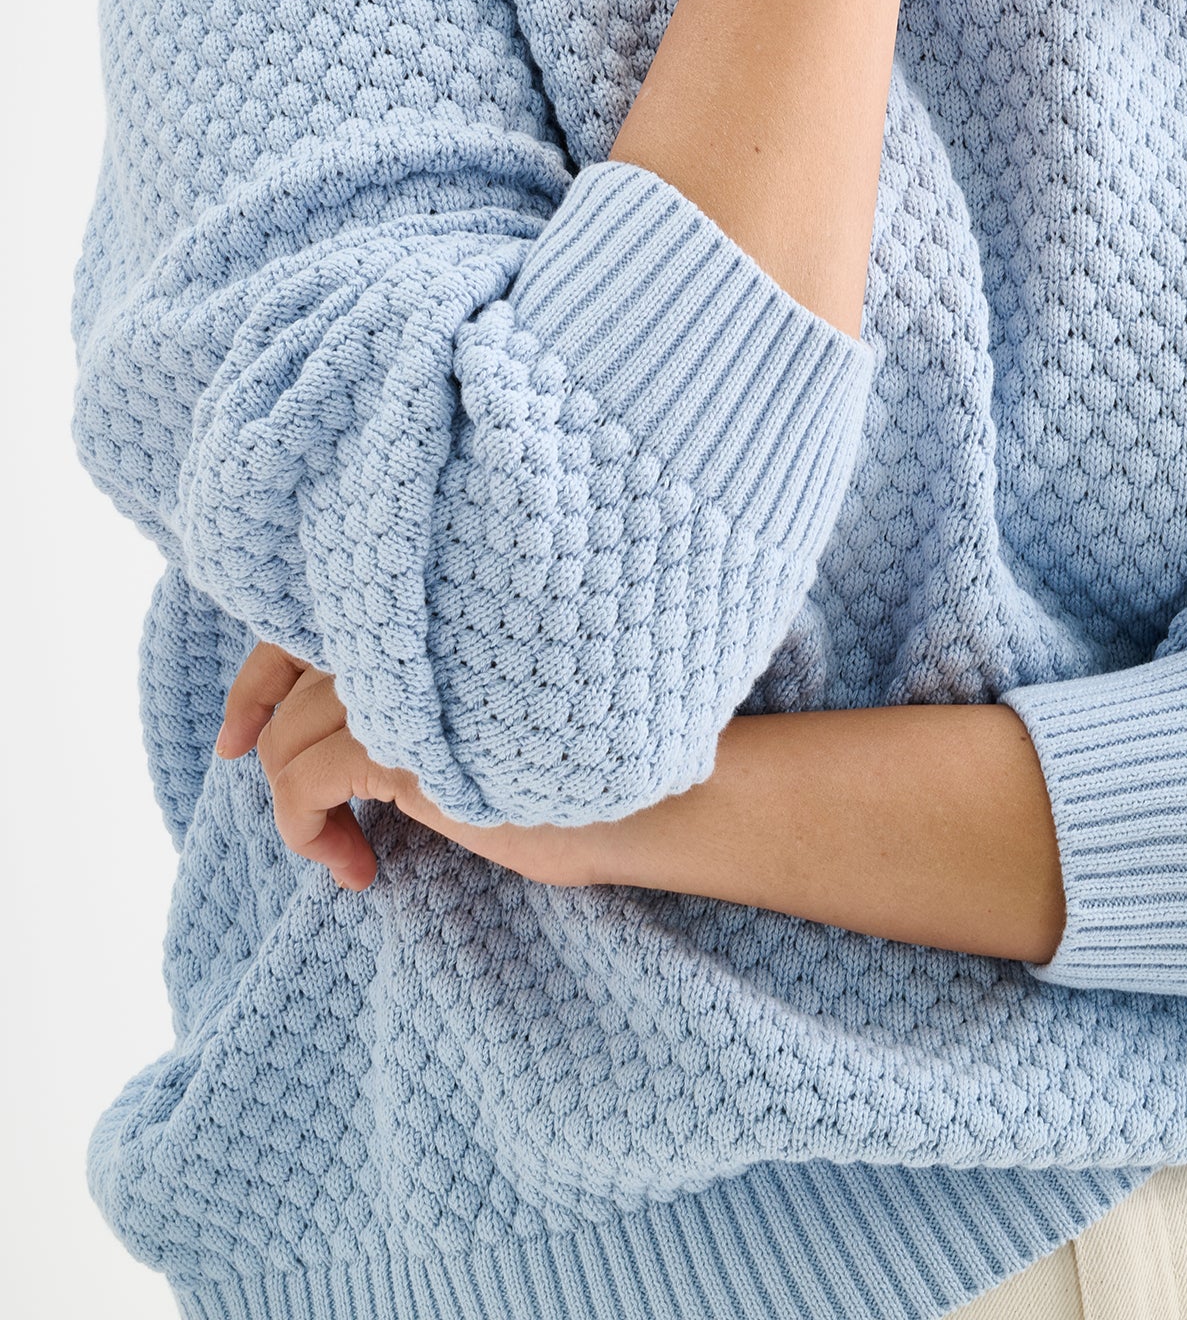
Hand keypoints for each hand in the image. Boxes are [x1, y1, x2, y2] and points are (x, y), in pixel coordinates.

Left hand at [214, 640, 606, 890]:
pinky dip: (307, 831)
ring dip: (298, 807)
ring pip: (287, 738)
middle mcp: (410, 631)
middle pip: (285, 678)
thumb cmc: (584, 768)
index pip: (308, 620)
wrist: (652, 801)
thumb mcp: (484, 720)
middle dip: (262, 741)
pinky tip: (357, 868)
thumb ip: (420, 694)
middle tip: (277, 802)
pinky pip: (300, 783)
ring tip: (351, 854)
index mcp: (435, 613)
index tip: (239, 735)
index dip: (260, 676)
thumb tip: (334, 728)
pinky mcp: (400, 740)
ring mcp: (403, 682)